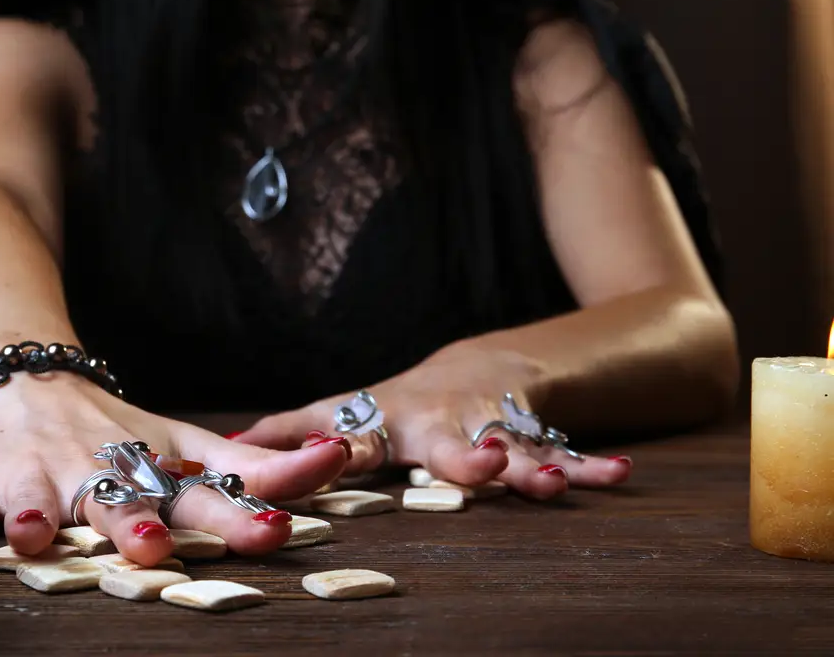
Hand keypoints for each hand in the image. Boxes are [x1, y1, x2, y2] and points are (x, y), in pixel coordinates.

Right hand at [0, 373, 348, 562]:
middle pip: (118, 498)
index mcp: (148, 468)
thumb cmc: (115, 427)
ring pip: (36, 496)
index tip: (277, 527)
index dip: (241, 509)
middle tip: (153, 546)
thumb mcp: (182, 442)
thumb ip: (251, 465)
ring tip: (37, 535)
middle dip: (133, 521)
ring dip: (37, 514)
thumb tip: (337, 459)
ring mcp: (36, 472)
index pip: (203, 490)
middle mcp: (95, 470)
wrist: (29, 375)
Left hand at [234, 345, 631, 499]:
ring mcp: (489, 429)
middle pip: (448, 444)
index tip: (328, 460)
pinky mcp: (531, 435)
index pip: (357, 441)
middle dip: (464, 456)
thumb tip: (230, 446)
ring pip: (512, 448)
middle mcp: (438, 425)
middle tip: (482, 465)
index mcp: (387, 425)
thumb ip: (290, 431)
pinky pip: (563, 452)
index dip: (337, 452)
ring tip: (554, 482)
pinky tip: (620, 475)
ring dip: (533, 464)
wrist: (476, 369)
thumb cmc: (396, 405)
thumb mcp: (342, 411)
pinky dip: (590, 464)